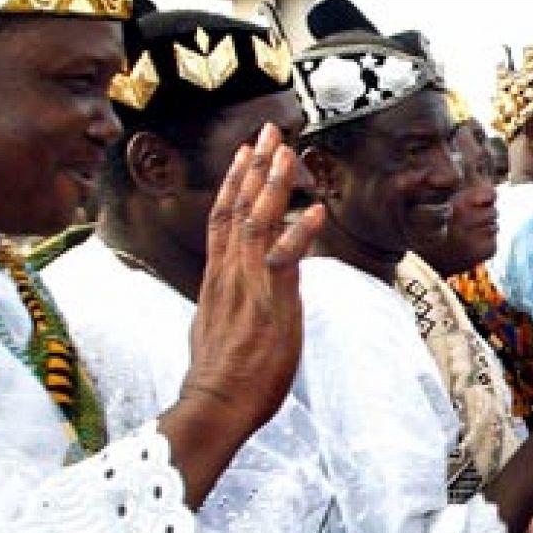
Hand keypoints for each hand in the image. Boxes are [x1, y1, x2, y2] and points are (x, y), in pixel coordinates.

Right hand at [161, 124, 325, 505]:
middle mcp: (229, 272)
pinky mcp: (269, 301)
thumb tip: (234, 299)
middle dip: (255, 166)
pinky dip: (300, 233)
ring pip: (258, 221)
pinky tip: (317, 211)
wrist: (215, 402)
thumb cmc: (219, 376)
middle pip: (238, 206)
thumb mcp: (216, 329)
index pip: (223, 218)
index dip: (234, 183)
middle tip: (269, 130)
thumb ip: (228, 305)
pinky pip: (285, 260)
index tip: (244, 154)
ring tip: (287, 151)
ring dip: (273, 184)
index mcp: (217, 278)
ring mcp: (247, 284)